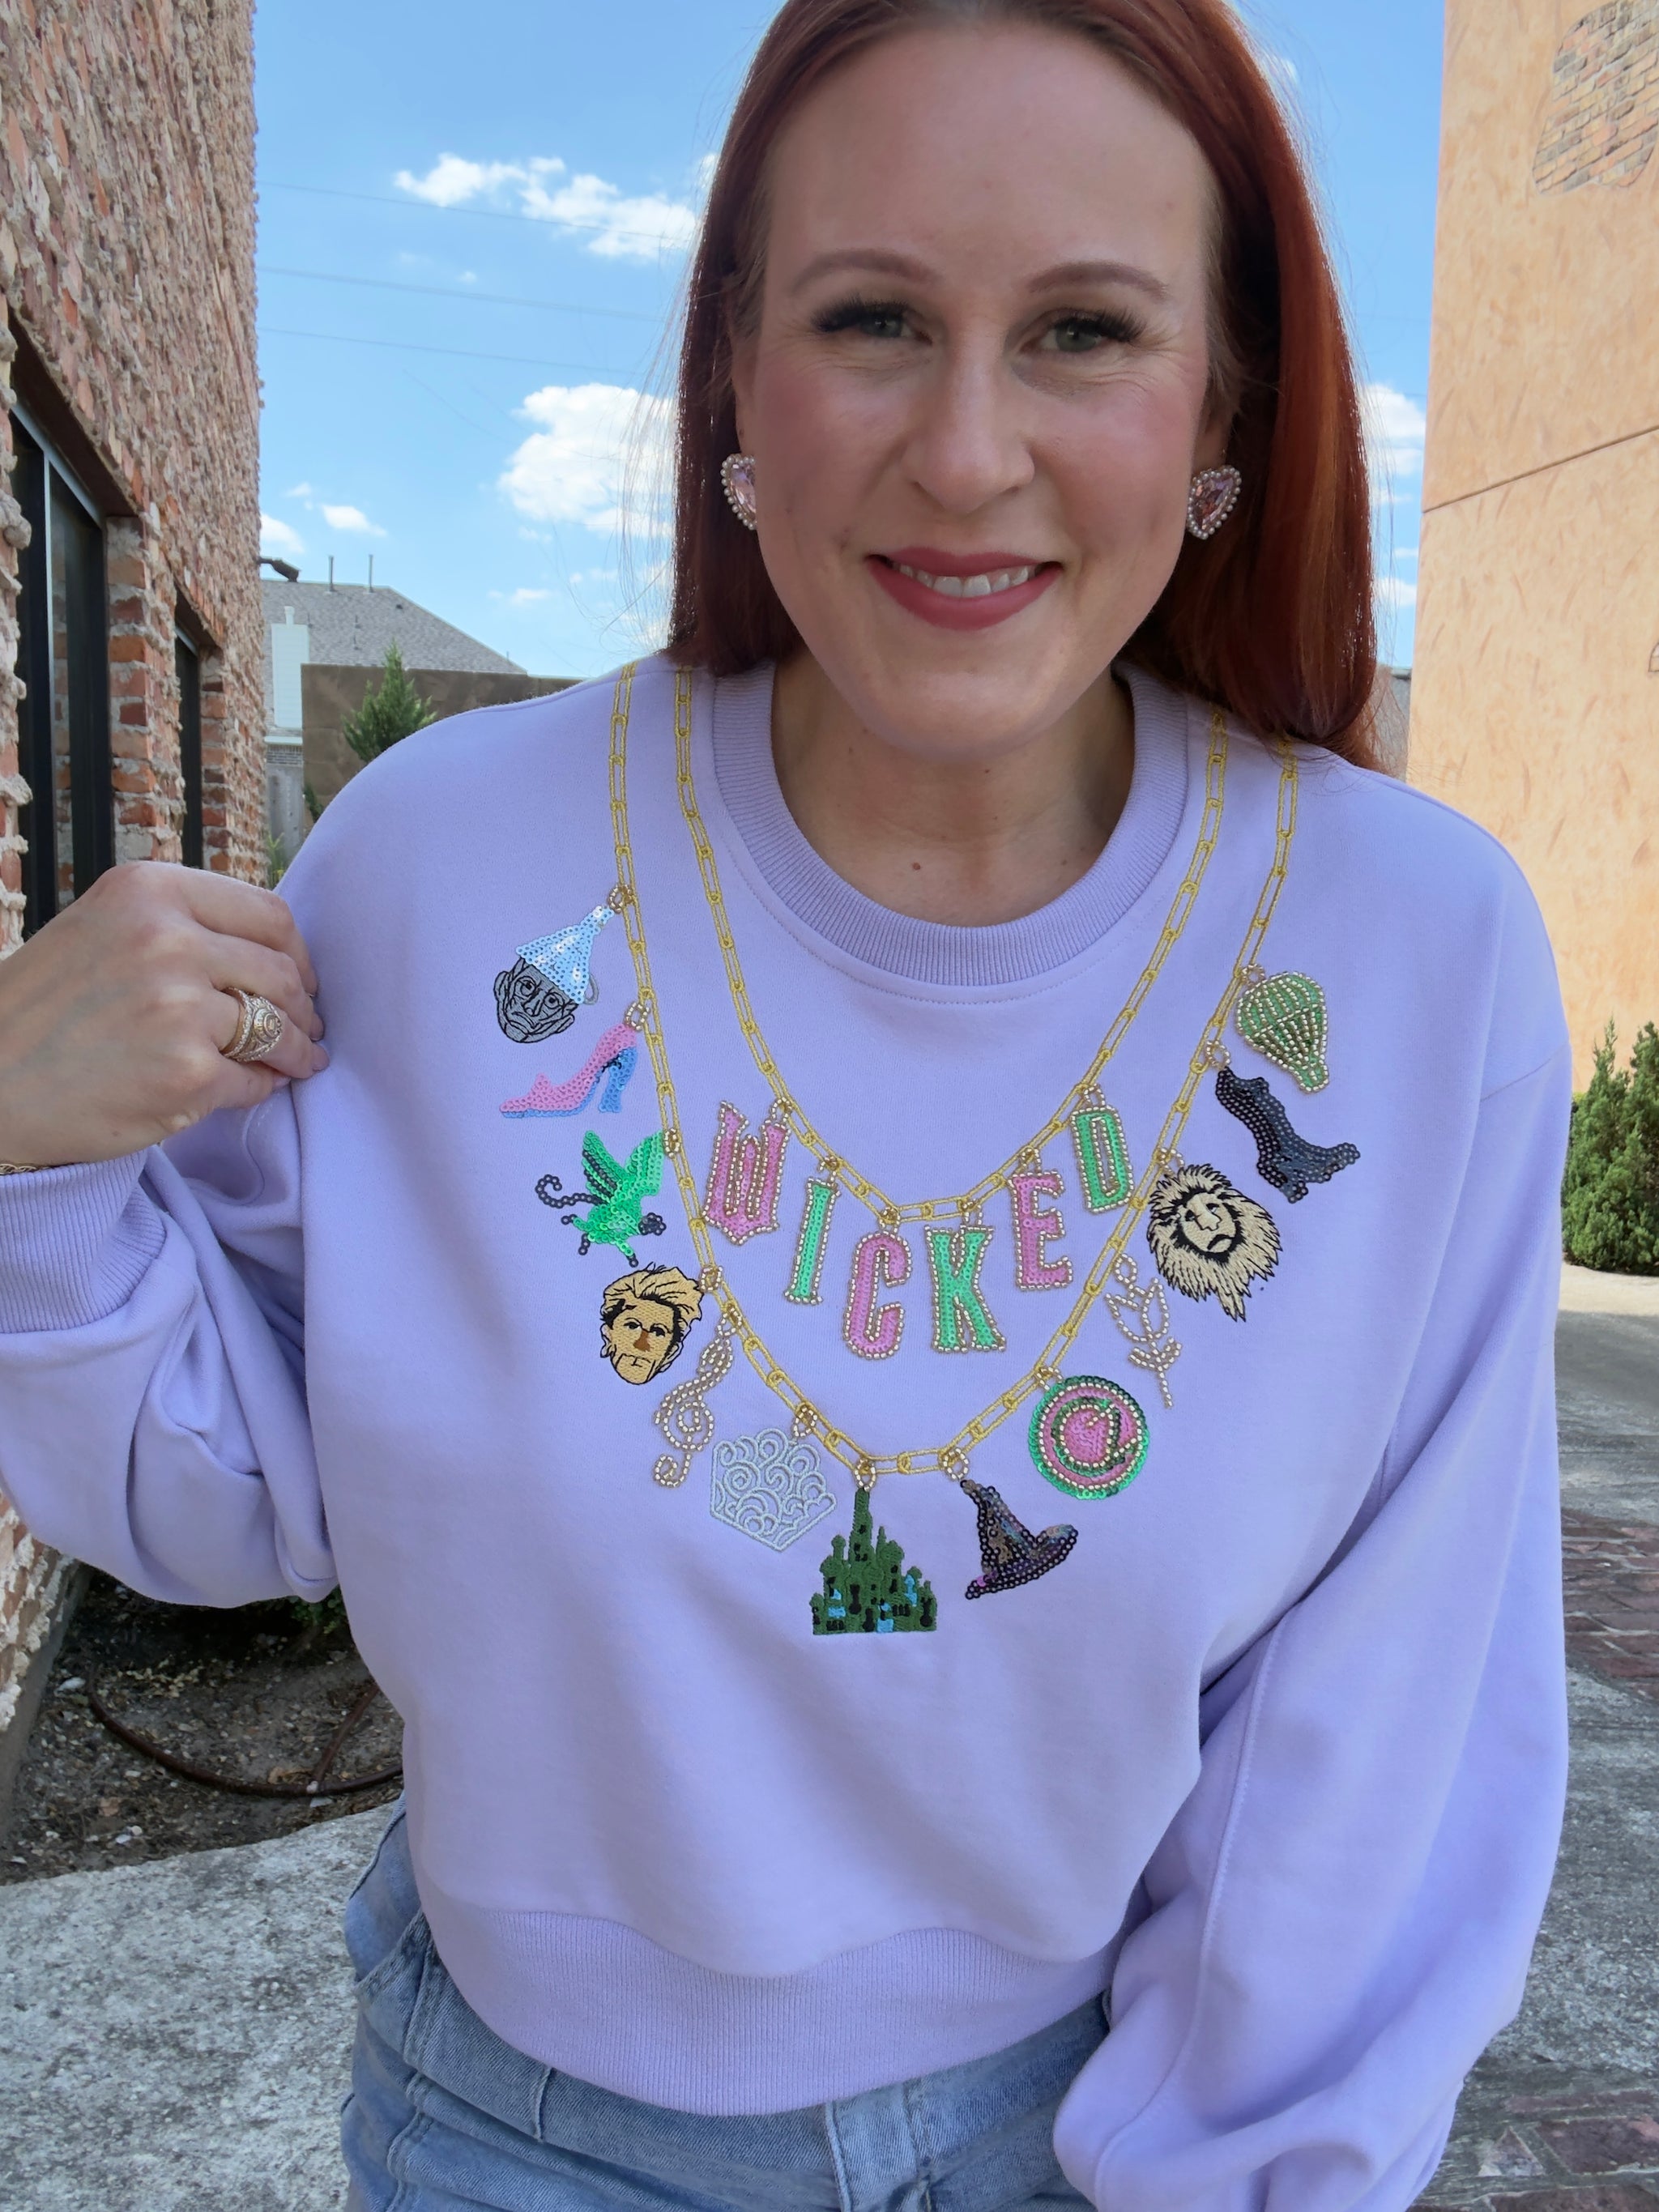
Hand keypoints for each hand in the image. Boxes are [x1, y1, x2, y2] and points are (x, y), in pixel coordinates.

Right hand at [0, 863, 328, 1167]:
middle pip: (281, 973)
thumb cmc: (41, 1011)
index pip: (268, 914)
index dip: (296, 953)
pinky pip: (254, 1081)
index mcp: (148, 891)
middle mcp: (167, 939)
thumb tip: (267, 952)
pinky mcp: (187, 1073)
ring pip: (278, 1030)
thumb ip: (176, 927)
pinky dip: (260, 1088)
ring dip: (295, 1051)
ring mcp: (180, 1007)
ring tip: (298, 1061)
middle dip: (303, 1007)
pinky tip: (253, 1087)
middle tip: (308, 1027)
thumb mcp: (101, 930)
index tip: (300, 976)